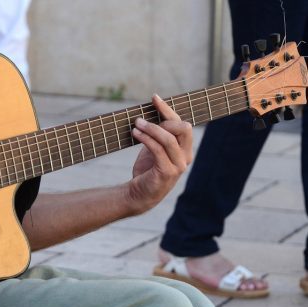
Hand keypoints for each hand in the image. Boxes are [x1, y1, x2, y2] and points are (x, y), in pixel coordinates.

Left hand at [127, 94, 192, 213]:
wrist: (140, 193)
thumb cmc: (147, 169)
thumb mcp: (154, 148)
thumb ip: (159, 134)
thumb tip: (154, 111)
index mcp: (185, 149)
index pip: (182, 124)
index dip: (168, 109)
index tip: (154, 98)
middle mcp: (186, 157)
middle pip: (183, 128)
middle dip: (163, 119)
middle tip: (142, 121)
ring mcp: (178, 165)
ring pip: (168, 138)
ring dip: (150, 128)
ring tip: (136, 124)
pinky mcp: (167, 172)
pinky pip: (157, 149)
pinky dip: (145, 138)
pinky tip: (135, 133)